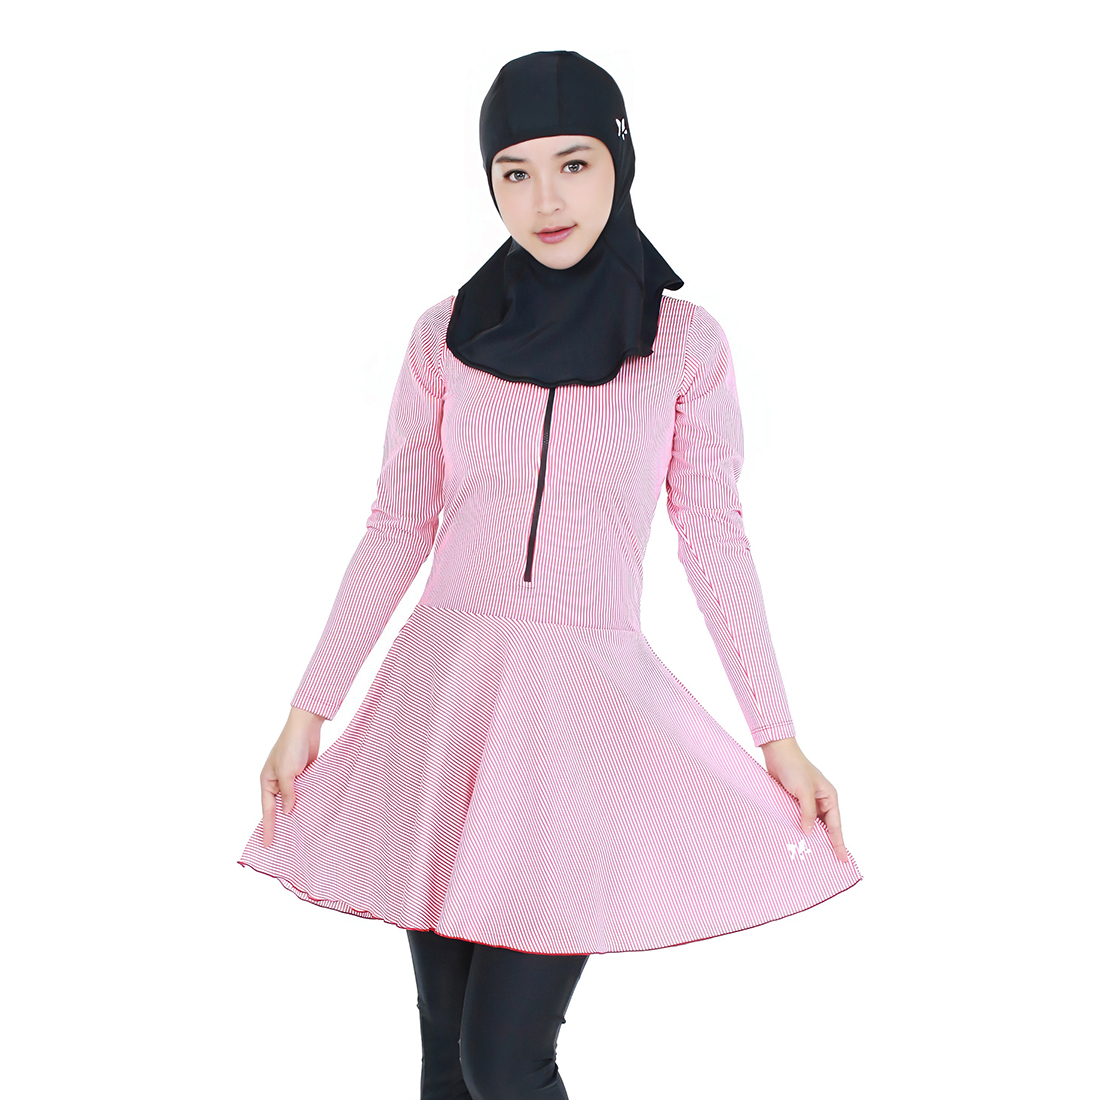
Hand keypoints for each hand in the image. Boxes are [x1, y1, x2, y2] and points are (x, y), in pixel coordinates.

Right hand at [260, 706, 323, 847]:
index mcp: (267, 781)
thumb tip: (287, 812)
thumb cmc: (292, 747)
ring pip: (292, 801)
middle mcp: (277, 782)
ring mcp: (291, 779)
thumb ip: (288, 793)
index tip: (267, 844)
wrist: (306, 727)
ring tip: (299, 834)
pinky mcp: (304, 775)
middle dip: (281, 824)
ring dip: (296, 813)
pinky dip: (306, 802)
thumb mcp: (287, 772)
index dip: (268, 827)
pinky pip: (304, 793)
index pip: (267, 810)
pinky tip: (311, 813)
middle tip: (282, 845)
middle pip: (278, 808)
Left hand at [760, 737, 849, 862]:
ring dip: (812, 836)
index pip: (835, 825)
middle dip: (827, 843)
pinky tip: (797, 838)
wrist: (778, 752)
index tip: (843, 859)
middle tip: (829, 863)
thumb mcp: (804, 791)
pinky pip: (800, 818)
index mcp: (829, 797)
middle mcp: (821, 800)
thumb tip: (809, 833)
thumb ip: (807, 813)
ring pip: (813, 824)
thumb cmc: (794, 767)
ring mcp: (808, 801)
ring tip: (813, 855)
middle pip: (826, 827)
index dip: (838, 843)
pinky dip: (800, 828)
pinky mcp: (795, 800)